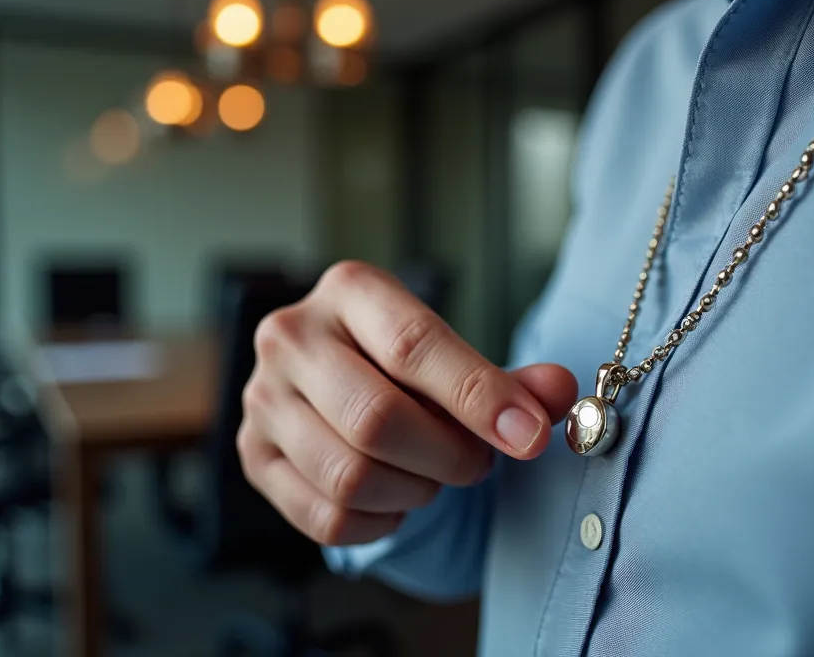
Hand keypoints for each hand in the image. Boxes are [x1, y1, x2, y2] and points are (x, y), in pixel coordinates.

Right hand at [238, 261, 577, 545]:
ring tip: (432, 476)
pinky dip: (378, 522)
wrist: (339, 380)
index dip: (478, 398)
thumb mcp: (460, 359)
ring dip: (414, 492)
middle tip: (477, 462)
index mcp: (349, 290)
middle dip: (447, 456)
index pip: (413, 346)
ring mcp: (262, 398)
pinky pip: (325, 517)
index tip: (529, 437)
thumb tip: (560, 392)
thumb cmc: (406, 367)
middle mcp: (291, 336)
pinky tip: (394, 500)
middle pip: (376, 419)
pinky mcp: (253, 457)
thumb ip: (513, 381)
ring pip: (349, 475)